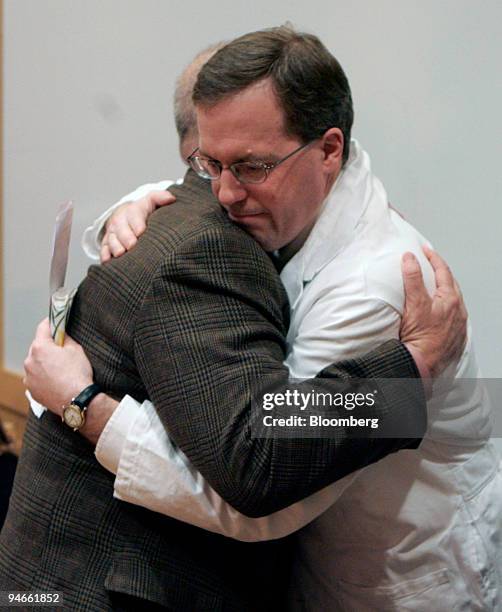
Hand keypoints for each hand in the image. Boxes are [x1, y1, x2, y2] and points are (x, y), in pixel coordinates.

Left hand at [23, 319, 93, 414]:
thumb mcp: (76, 349)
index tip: (55, 322)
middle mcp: (29, 361)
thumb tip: (61, 335)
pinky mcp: (32, 390)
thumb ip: (65, 339)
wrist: (77, 400)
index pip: (43, 328)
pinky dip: (43, 377)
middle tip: (62, 350)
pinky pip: (36, 378)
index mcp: (40, 347)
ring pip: (36, 364)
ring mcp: (29, 377)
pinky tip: (56, 380)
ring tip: (60, 369)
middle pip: (38, 347)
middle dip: (48, 347)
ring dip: (44, 363)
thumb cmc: (77, 374)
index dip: (51, 323)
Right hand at [101, 190, 175, 261]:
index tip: (141, 231)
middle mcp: (121, 221)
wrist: (125, 216)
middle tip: (132, 245)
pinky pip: (104, 249)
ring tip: (121, 253)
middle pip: (120, 228)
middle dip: (126, 237)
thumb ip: (160, 198)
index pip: (134, 215)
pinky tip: (108, 260)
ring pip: (111, 239)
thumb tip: (171, 198)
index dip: (137, 223)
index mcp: (133, 211)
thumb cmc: (142, 212)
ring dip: (115, 246)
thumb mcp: (151, 201)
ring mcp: (112, 232)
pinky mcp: (107, 243)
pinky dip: (105, 255)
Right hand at [400, 246, 467, 377]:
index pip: (443, 271)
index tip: (425, 250)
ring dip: (445, 290)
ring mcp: (457, 325)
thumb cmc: (419, 339)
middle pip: (451, 285)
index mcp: (450, 300)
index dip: (433, 258)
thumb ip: (413, 279)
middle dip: (441, 272)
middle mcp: (457, 311)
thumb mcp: (414, 304)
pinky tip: (440, 311)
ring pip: (454, 300)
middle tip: (431, 264)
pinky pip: (453, 316)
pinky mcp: (454, 336)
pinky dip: (446, 307)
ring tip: (435, 286)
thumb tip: (410, 258)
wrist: (422, 365)